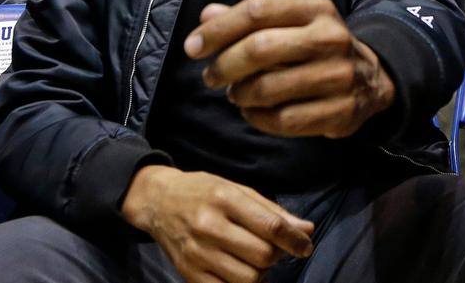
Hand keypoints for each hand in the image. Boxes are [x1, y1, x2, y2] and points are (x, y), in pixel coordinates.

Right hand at [121, 166, 313, 282]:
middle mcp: (209, 226)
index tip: (304, 246)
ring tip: (253, 259)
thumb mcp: (237, 189)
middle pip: (263, 255)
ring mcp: (197, 253)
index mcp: (224, 198)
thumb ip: (272, 211)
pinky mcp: (189, 274)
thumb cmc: (203, 192)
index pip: (271, 226)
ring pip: (250, 278)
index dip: (295, 240)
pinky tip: (238, 270)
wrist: (158, 202)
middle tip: (271, 247)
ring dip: (261, 272)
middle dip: (276, 255)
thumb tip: (306, 230)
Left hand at [185, 0, 395, 138]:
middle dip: (224, 65)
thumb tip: (207, 15)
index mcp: (314, 8)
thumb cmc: (314, 46)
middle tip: (210, 77)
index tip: (193, 48)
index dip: (218, 30)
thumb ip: (247, 19)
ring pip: (269, 88)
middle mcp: (330, 37)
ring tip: (234, 94)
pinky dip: (259, 119)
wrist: (372, 78)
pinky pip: (285, 120)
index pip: (256, 11)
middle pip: (260, 49)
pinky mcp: (342, 110)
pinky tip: (253, 113)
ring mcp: (339, 75)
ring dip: (240, 95)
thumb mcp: (288, 22)